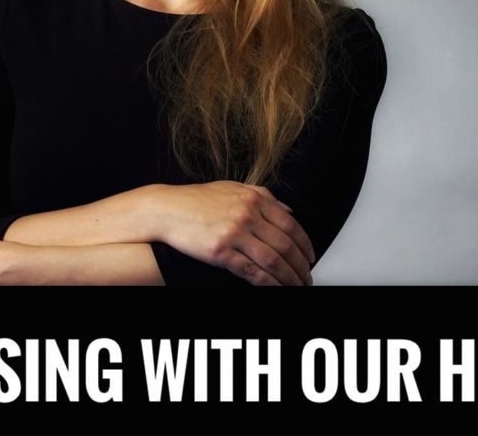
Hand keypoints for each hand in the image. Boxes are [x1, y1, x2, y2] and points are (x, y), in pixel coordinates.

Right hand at [157, 182, 315, 285]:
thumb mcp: (233, 189)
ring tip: (296, 287)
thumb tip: (289, 210)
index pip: (291, 224)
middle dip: (301, 266)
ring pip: (273, 261)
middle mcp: (247, 214)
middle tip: (307, 277)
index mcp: (254, 198)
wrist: (166, 210)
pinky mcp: (221, 252)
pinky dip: (269, 284)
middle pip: (286, 245)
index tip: (311, 257)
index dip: (305, 244)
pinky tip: (276, 289)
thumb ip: (263, 197)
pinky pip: (252, 272)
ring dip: (290, 278)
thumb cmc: (196, 200)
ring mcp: (234, 233)